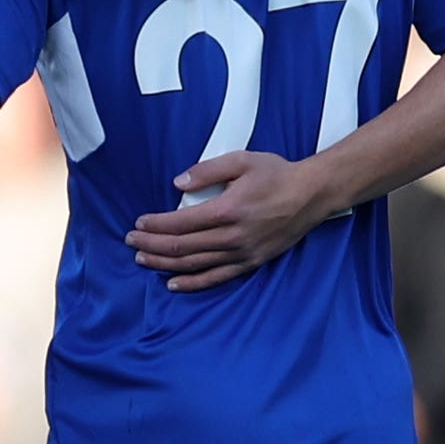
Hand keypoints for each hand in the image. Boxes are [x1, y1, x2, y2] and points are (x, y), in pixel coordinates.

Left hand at [130, 146, 343, 290]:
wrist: (313, 194)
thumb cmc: (277, 174)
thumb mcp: (243, 160)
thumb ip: (207, 170)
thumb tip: (177, 184)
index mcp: (228, 209)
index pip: (180, 222)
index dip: (155, 225)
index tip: (138, 223)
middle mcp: (232, 236)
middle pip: (182, 246)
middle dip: (152, 245)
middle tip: (131, 242)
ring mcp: (242, 252)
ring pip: (194, 264)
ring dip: (164, 264)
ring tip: (143, 260)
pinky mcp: (251, 262)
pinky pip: (216, 277)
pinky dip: (192, 282)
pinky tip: (172, 283)